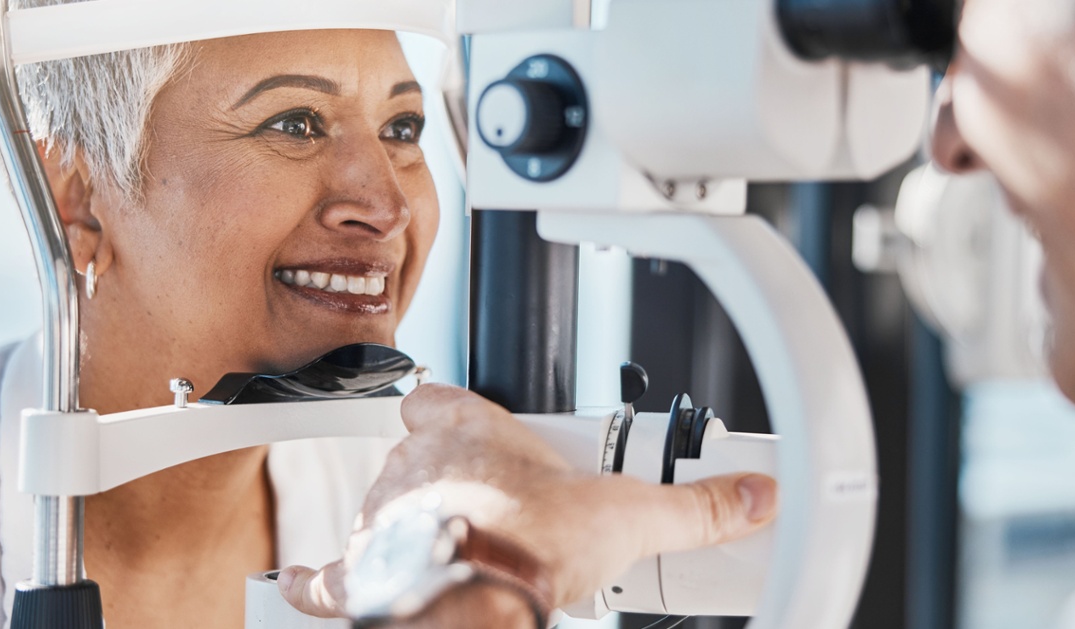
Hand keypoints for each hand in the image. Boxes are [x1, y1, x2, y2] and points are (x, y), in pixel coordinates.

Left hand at [280, 383, 778, 624]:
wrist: (482, 600)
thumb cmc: (538, 544)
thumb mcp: (634, 515)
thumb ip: (697, 505)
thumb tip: (755, 495)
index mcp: (473, 434)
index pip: (442, 397)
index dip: (452, 409)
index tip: (470, 423)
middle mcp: (418, 467)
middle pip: (415, 455)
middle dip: (444, 479)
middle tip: (487, 510)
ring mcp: (382, 519)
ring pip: (379, 507)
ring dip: (403, 526)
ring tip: (449, 553)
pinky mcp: (362, 575)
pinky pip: (328, 573)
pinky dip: (324, 579)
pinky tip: (318, 582)